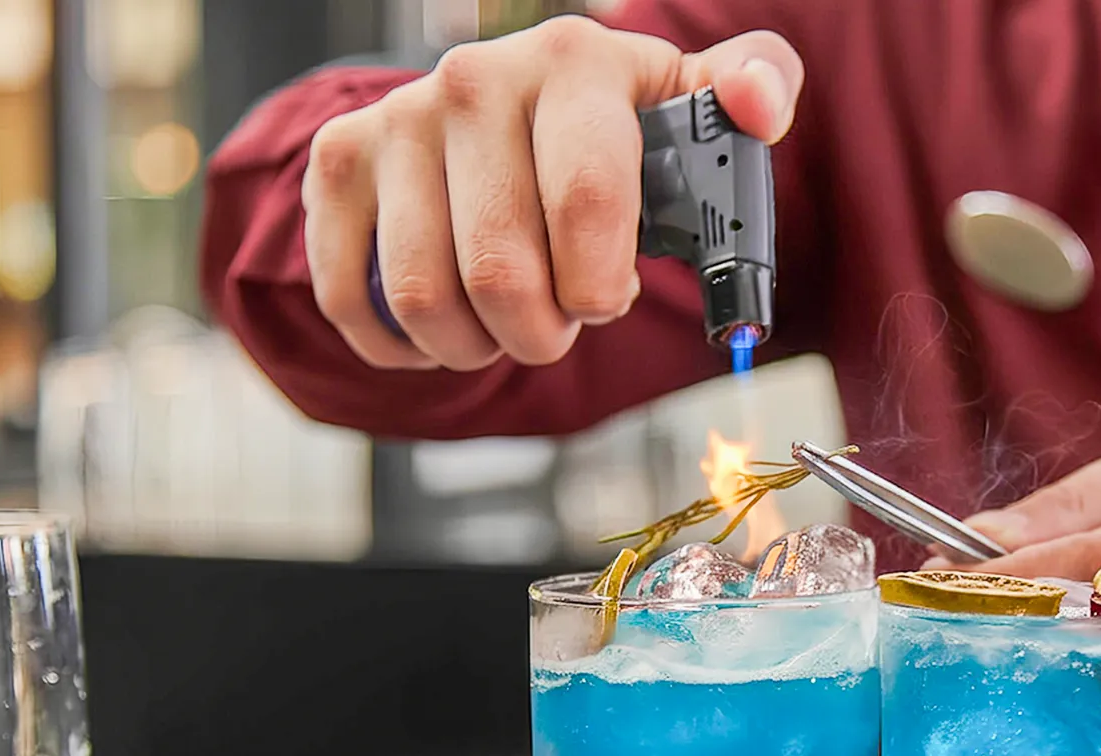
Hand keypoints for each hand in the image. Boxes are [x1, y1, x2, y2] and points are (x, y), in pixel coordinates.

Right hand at [302, 17, 804, 371]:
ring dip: (473, 346)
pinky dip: (400, 345)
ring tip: (504, 324)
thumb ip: (757, 90)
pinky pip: (353, 296)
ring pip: (423, 298)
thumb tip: (761, 106)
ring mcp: (398, 120)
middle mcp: (474, 80)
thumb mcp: (692, 105)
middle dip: (540, 334)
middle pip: (500, 271)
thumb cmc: (614, 131)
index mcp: (573, 62)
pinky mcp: (338, 163)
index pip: (584, 202)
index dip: (598, 287)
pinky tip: (441, 330)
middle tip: (558, 326)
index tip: (607, 299)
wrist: (507, 109)